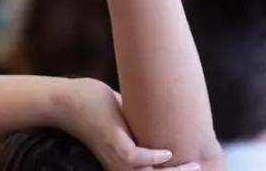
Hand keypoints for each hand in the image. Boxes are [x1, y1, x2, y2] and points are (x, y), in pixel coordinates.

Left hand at [55, 79, 199, 170]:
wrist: (65, 102)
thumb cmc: (92, 106)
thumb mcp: (124, 115)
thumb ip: (140, 120)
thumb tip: (160, 109)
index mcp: (123, 163)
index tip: (194, 168)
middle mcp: (119, 166)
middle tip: (200, 170)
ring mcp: (115, 156)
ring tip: (194, 166)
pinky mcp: (112, 143)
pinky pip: (135, 158)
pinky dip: (153, 158)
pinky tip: (167, 153)